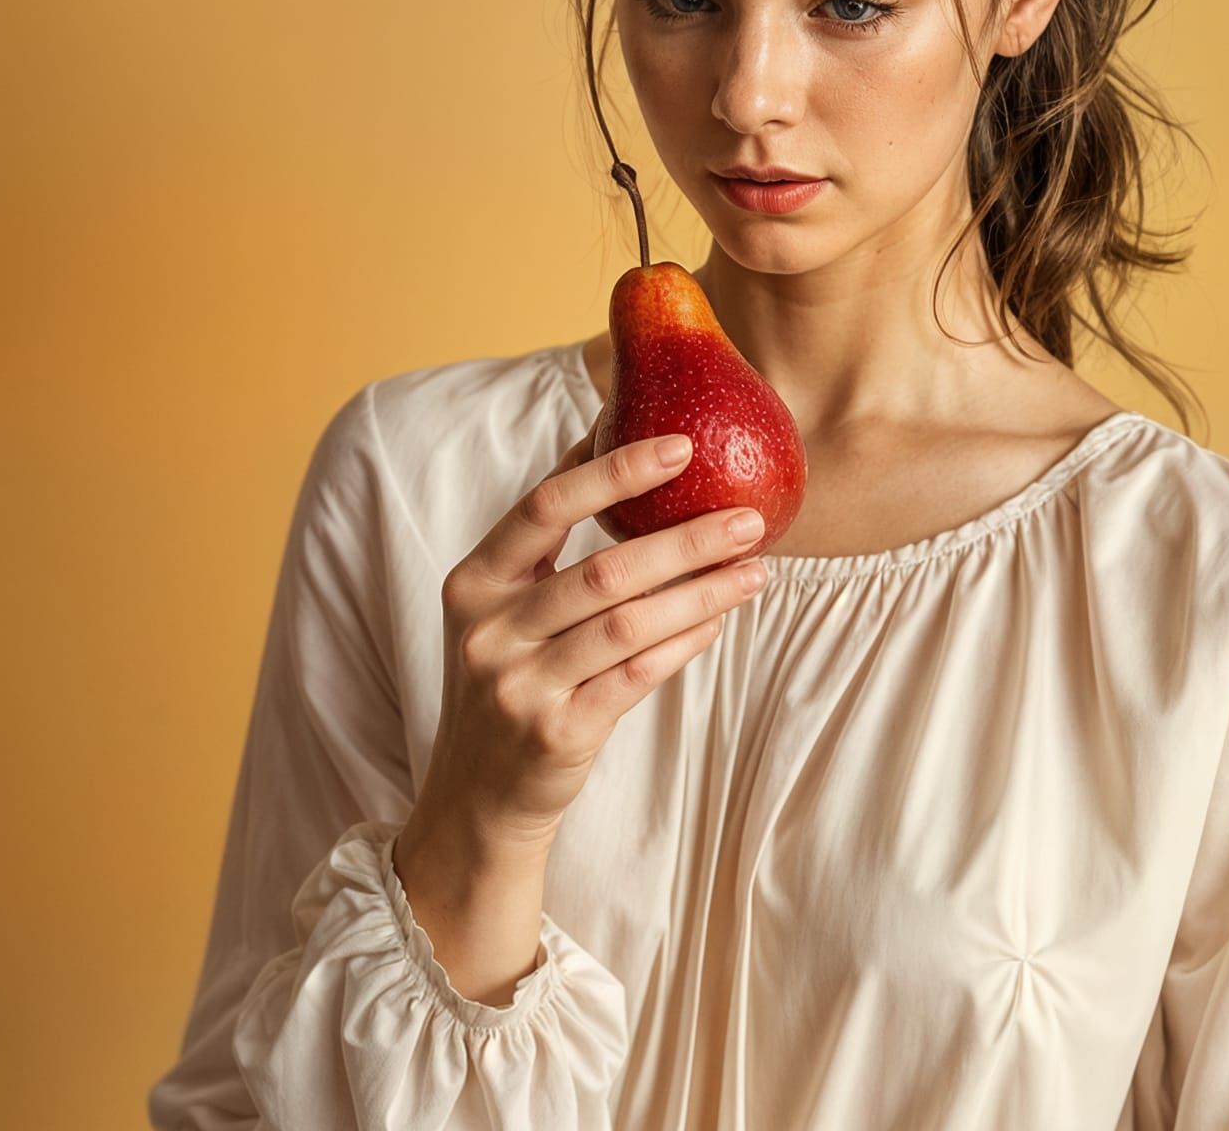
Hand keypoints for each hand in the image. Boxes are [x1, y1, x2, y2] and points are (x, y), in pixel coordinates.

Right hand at [410, 416, 768, 857]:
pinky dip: (684, 643)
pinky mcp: (556, 732)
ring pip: (629, 624)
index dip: (615, 472)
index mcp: (473, 580)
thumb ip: (549, 539)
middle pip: (604, 569)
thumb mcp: (504, 604)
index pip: (546, 505)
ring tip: (755, 570)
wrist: (478, 791)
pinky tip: (718, 619)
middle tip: (749, 518)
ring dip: (702, 591)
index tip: (681, 446)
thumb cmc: (510, 673)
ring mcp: (518, 686)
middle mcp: (489, 630)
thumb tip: (615, 438)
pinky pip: (637, 675)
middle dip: (687, 539)